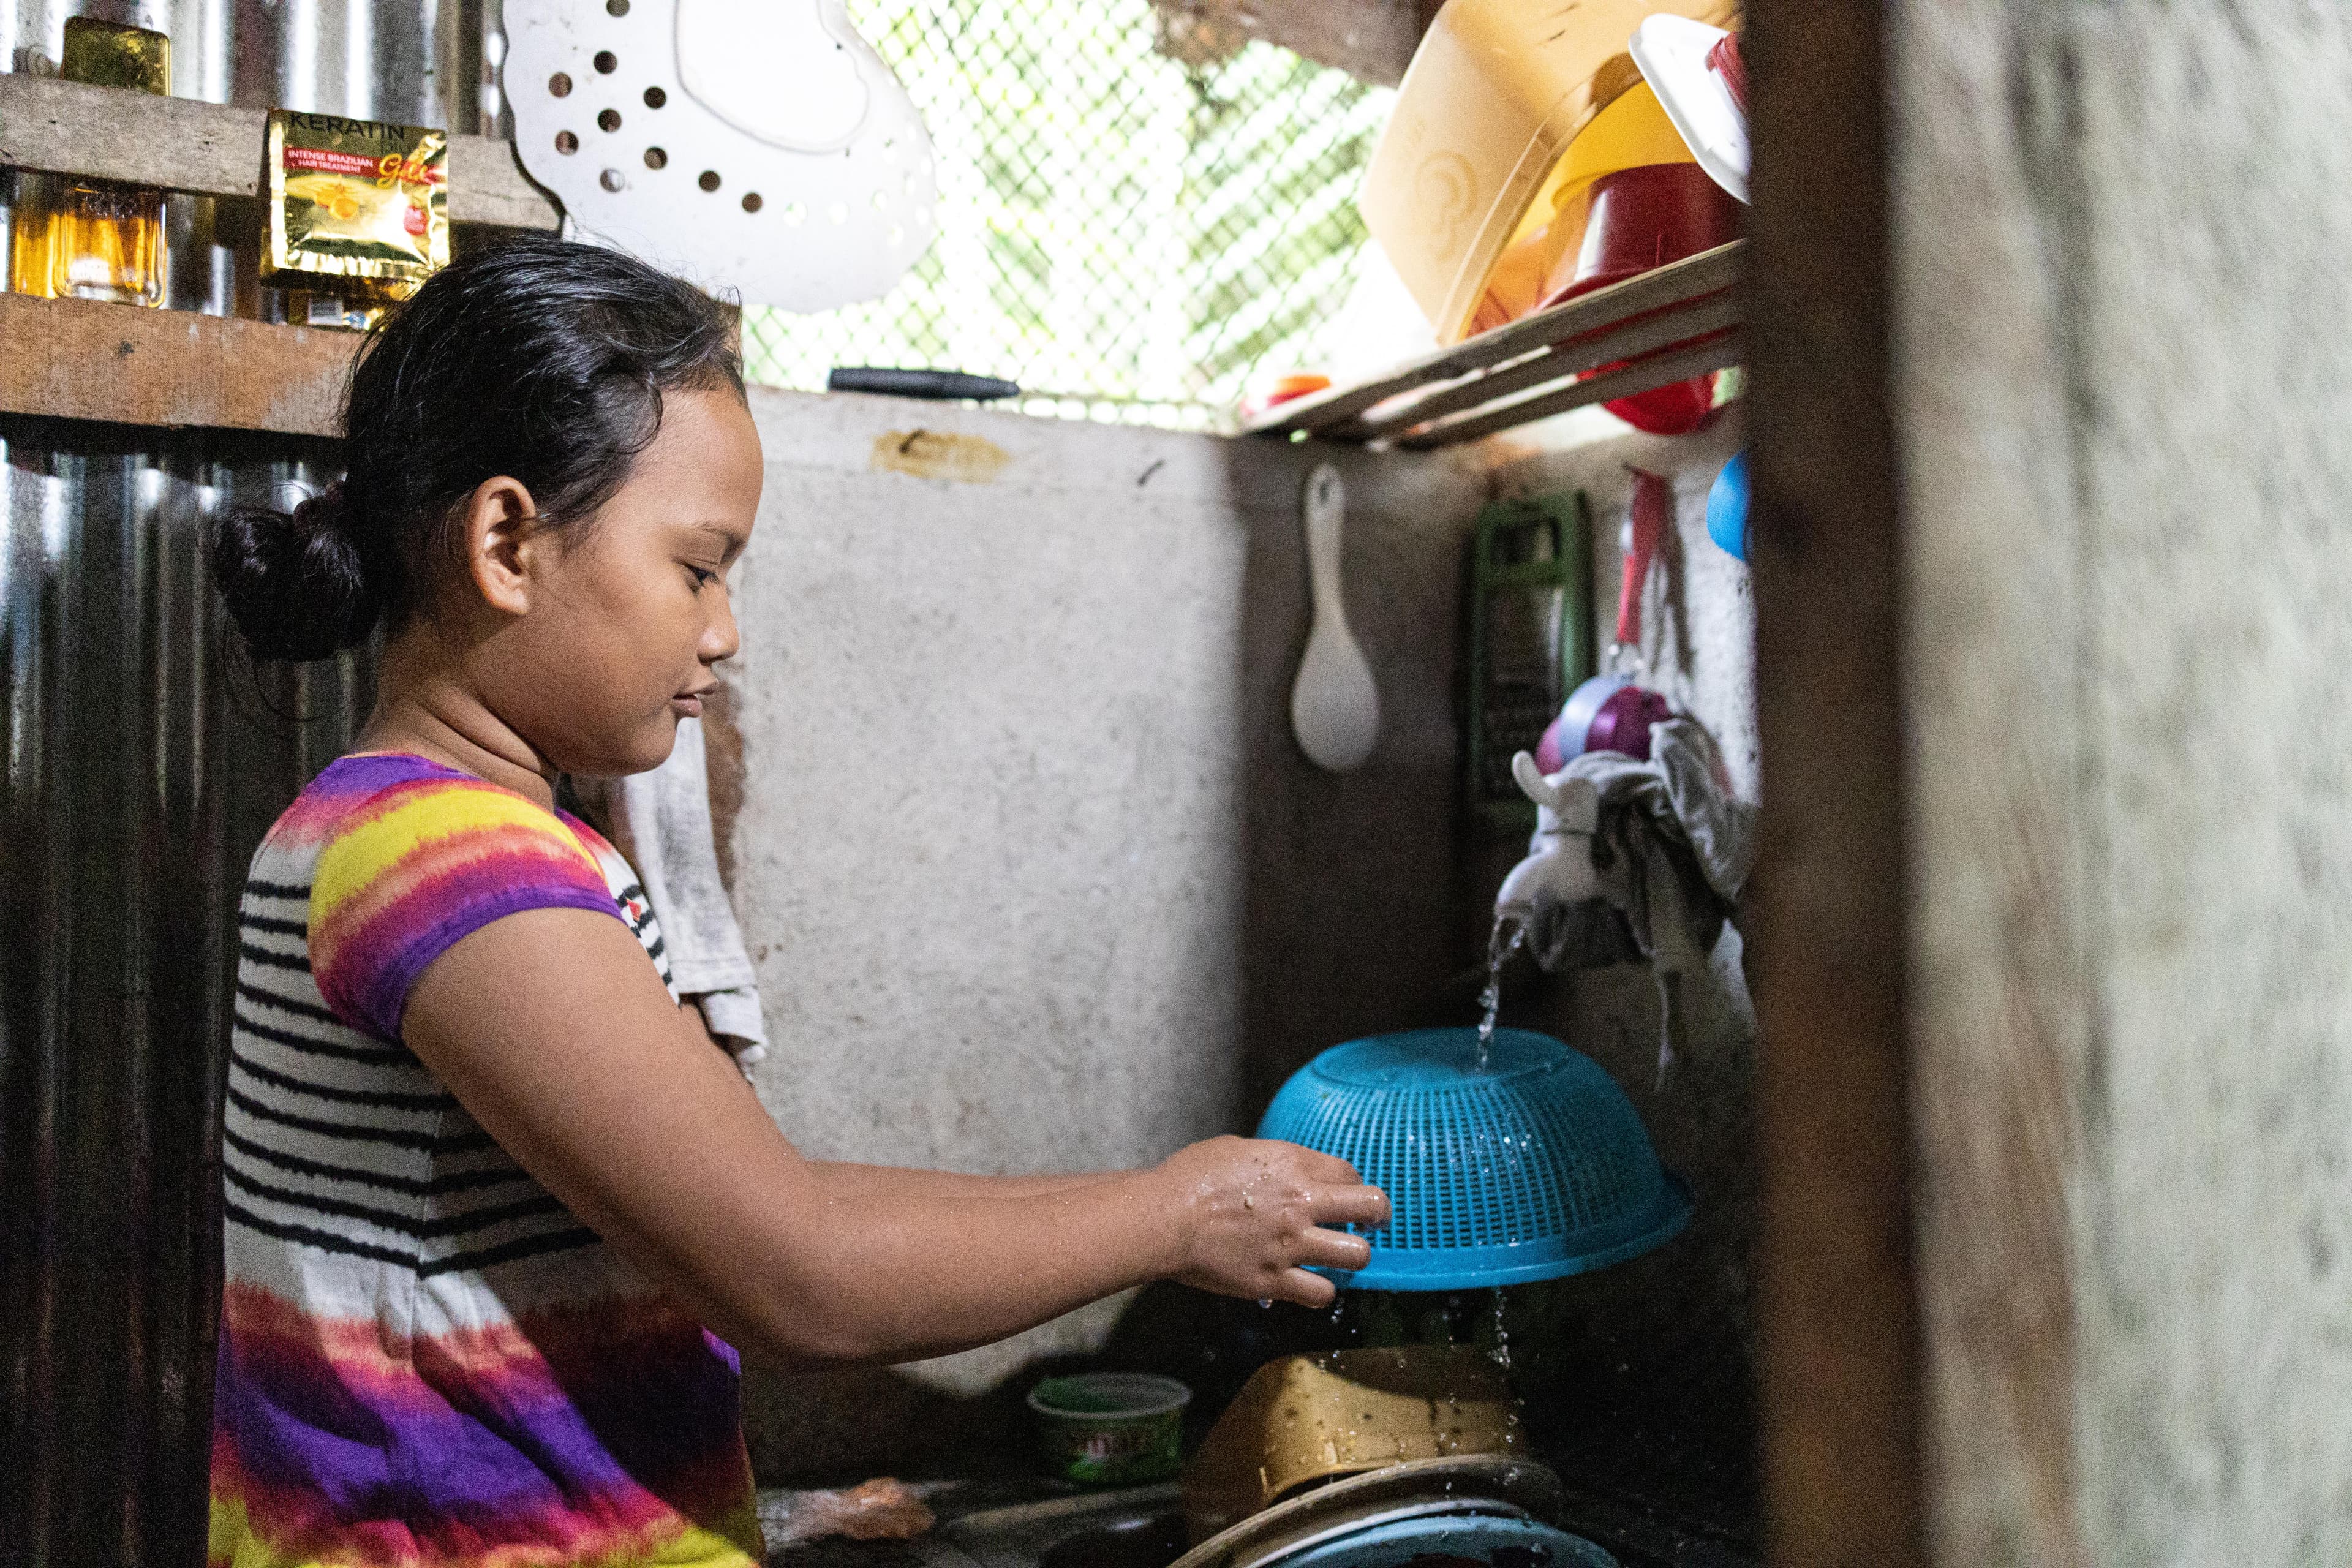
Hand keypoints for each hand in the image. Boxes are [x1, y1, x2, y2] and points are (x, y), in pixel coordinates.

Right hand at [1153, 1136, 1388, 1307]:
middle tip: (1370, 1224)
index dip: (1354, 1184)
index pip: (1349, 1172)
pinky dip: (1319, 1291)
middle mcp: (1300, 1204)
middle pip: (1370, 1207)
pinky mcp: (1274, 1280)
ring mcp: (1291, 1245)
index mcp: (1291, 1166)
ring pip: (1356, 1255)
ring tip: (1340, 1257)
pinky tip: (1309, 1284)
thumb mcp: (1236, 1149)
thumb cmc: (1189, 1178)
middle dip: (1377, 1216)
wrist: (1164, 1218)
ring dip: (1352, 1256)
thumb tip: (1285, 1171)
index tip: (1350, 1194)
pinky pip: (1321, 1293)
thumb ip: (1272, 1162)